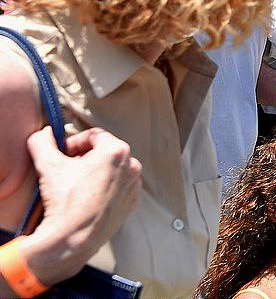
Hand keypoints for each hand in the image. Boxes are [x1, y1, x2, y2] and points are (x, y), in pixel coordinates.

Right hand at [22, 127, 141, 284]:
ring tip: (76, 185)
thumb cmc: (65, 201)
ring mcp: (134, 186)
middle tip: (67, 168)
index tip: (63, 153)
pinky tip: (87, 198)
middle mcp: (132, 166)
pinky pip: (118, 188)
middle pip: (105, 152)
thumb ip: (43, 142)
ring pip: (113, 170)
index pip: (94, 135)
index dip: (75, 142)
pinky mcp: (132, 203)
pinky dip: (105, 189)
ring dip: (96, 173)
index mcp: (117, 151)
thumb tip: (44, 134)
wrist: (73, 239)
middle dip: (85, 157)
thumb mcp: (48, 164)